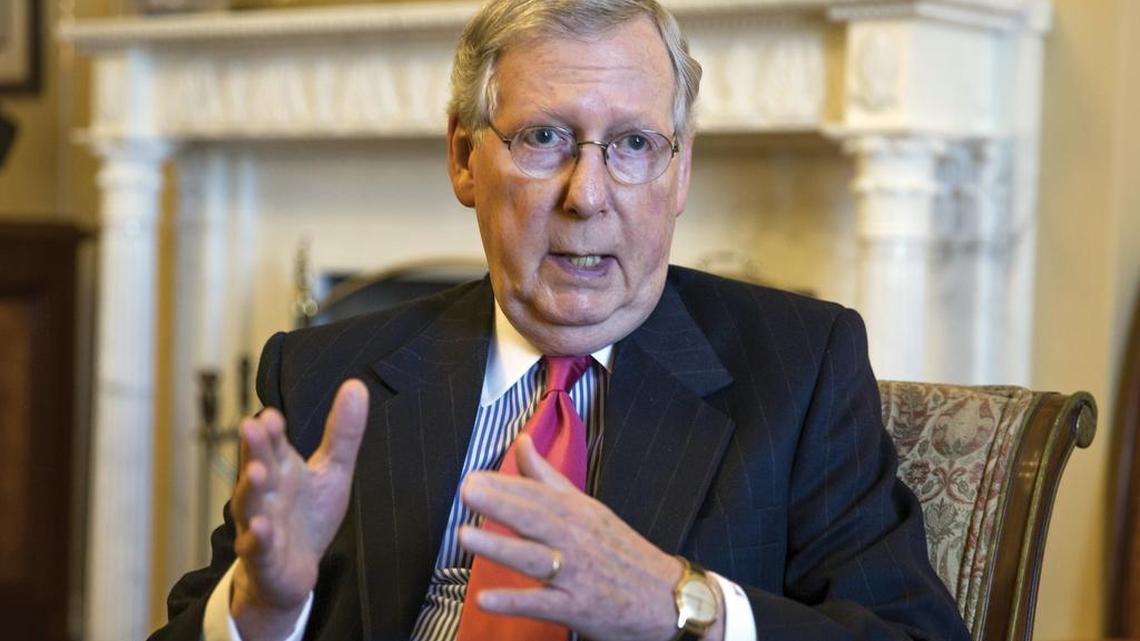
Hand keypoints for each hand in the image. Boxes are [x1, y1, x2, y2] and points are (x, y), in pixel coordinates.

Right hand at [229, 379, 368, 640]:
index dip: (273, 430)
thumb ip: (343, 433)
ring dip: (252, 488)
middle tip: (252, 425)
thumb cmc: (308, 515)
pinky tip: (262, 527)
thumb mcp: (333, 471)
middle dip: (254, 448)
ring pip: (250, 504)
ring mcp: (259, 524)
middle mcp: (265, 492)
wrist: (293, 571)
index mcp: (281, 468)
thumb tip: (356, 385)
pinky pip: (257, 546)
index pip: (274, 443)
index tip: (273, 415)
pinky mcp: (263, 557)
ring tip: (256, 472)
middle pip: (257, 466)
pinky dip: (257, 537)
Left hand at [458, 434, 722, 640]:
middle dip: (501, 504)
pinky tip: (486, 599)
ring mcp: (577, 574)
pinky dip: (515, 601)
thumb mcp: (588, 507)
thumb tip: (521, 443)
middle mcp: (577, 539)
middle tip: (468, 491)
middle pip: (536, 518)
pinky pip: (542, 604)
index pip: (538, 493)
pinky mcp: (578, 608)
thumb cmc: (622, 551)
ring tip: (466, 536)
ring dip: (501, 548)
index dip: (505, 485)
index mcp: (578, 512)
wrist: (667, 597)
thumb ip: (547, 478)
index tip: (474, 476)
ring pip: (535, 558)